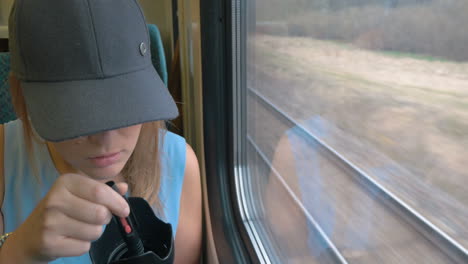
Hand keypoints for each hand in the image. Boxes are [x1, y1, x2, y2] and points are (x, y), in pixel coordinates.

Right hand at [10, 173, 128, 262]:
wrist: (30, 236)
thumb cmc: (62, 211)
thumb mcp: (80, 194)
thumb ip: (103, 190)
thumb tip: (124, 187)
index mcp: (66, 182)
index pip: (100, 192)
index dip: (117, 202)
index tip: (124, 210)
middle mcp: (55, 199)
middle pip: (100, 213)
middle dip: (106, 219)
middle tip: (96, 219)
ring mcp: (50, 222)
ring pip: (95, 232)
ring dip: (94, 233)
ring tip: (80, 228)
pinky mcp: (49, 243)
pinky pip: (84, 247)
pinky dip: (83, 245)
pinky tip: (70, 239)